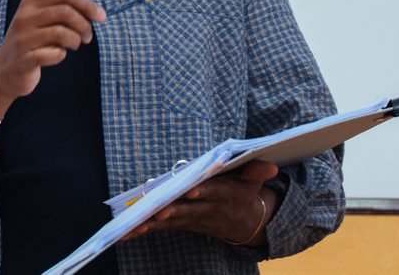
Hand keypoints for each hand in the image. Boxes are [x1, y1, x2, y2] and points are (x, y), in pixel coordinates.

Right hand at [0, 0, 105, 99]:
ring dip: (75, 41)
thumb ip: (63, 13)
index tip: (101, 17)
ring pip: (62, 33)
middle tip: (87, 38)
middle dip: (84, 25)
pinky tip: (56, 56)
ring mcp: (22, 38)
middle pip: (66, 12)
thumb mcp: (41, 21)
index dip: (87, 5)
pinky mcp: (24, 59)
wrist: (3, 72)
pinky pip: (54, 54)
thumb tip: (96, 12)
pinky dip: (61, 56)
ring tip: (73, 46)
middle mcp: (24, 17)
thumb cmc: (30, 44)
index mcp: (30, 3)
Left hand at [123, 160, 278, 244]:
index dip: (204, 192)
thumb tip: (269, 166)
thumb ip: (256, 171)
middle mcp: (208, 208)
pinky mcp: (183, 224)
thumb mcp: (253, 181)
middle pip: (188, 209)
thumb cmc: (243, 192)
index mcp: (225, 194)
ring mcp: (194, 218)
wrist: (245, 222)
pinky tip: (128, 232)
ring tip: (135, 225)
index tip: (192, 191)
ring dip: (154, 223)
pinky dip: (147, 229)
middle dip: (174, 210)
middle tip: (159, 212)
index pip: (214, 192)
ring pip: (172, 221)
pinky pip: (164, 227)